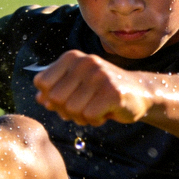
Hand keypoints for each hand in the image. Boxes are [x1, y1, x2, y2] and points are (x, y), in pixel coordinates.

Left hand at [33, 50, 150, 125]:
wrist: (140, 91)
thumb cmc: (103, 89)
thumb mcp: (78, 84)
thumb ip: (56, 89)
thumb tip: (39, 98)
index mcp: (72, 57)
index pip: (41, 82)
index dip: (50, 98)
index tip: (67, 99)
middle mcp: (85, 62)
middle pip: (55, 98)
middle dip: (66, 110)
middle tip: (83, 108)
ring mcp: (100, 76)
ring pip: (72, 109)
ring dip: (82, 117)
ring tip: (96, 109)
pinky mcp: (113, 92)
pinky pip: (90, 116)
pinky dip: (96, 121)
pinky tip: (106, 113)